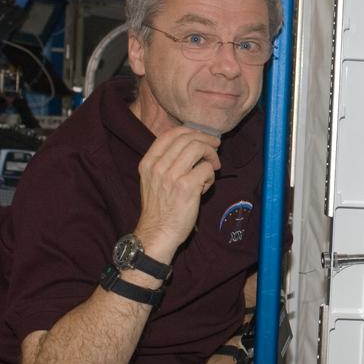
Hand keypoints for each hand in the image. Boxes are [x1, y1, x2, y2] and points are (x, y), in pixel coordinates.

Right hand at [134, 127, 221, 260]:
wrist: (158, 233)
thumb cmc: (159, 208)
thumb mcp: (152, 180)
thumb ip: (165, 162)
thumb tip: (191, 146)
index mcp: (148, 162)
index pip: (170, 134)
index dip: (190, 131)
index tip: (202, 137)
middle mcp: (158, 166)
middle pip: (187, 138)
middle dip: (206, 140)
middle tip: (215, 148)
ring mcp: (172, 176)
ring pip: (198, 148)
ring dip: (211, 155)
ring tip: (213, 166)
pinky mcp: (187, 187)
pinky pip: (206, 168)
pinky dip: (211, 175)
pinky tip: (205, 186)